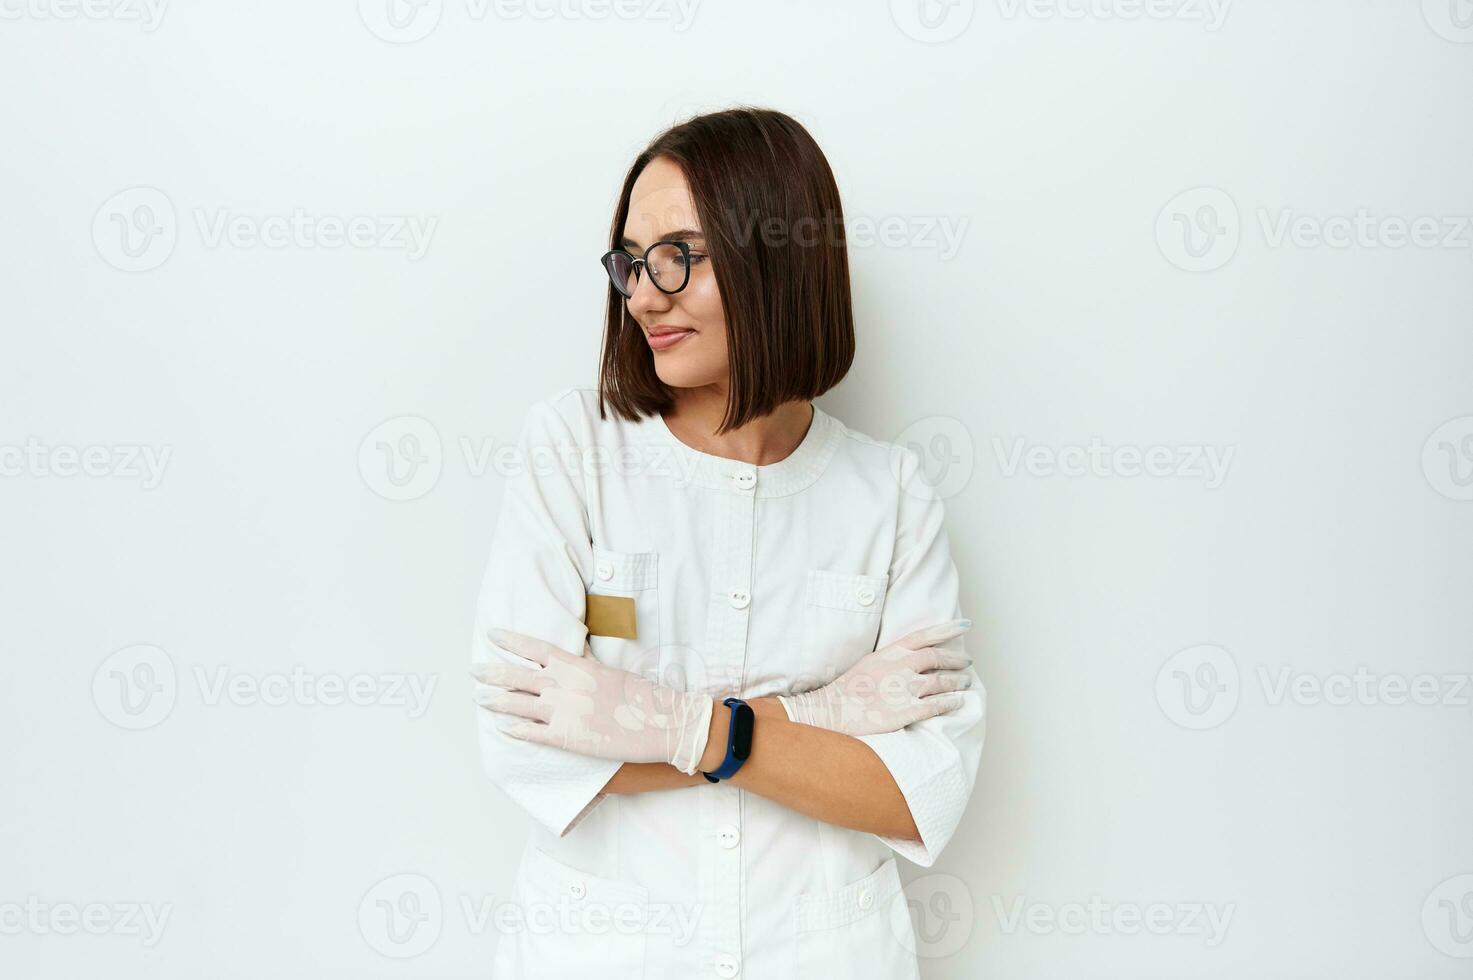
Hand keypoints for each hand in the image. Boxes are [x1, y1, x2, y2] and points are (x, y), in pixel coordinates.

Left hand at [472, 627, 714, 773]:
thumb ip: (584, 667)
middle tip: (474, 670)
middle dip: (492, 672)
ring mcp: (563, 712)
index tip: (492, 635)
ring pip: (518, 705)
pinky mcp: (567, 738)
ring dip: (495, 701)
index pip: (534, 648)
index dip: (511, 641)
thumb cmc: (641, 696)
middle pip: (517, 675)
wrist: (660, 722)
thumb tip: (568, 661)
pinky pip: (532, 734)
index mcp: (576, 665)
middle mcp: (564, 686)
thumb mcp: (610, 672)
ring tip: (480, 698)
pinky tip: (502, 729)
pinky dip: (514, 731)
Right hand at [778, 619, 974, 735]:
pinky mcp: (906, 711)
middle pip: (938, 658)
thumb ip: (892, 658)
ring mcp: (904, 689)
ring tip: (966, 682)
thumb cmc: (848, 688)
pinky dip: (950, 702)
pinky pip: (936, 705)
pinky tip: (958, 702)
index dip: (948, 629)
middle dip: (956, 660)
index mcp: (890, 653)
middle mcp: (900, 667)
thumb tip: (912, 659)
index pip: (925, 636)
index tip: (965, 625)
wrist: (832, 710)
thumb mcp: (870, 662)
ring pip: (941, 682)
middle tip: (967, 662)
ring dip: (957, 682)